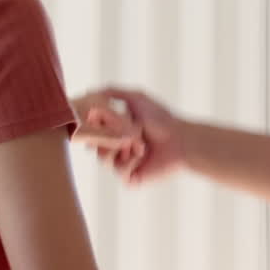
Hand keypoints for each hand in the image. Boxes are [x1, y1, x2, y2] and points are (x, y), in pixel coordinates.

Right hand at [72, 87, 187, 185]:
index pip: (92, 131)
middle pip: (94, 146)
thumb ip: (112, 91)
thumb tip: (89, 91)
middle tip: (121, 129)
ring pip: (104, 159)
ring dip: (119, 147)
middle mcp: (118, 148)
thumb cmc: (161, 118)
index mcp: (116, 131)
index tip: (96, 118)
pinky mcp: (132, 178)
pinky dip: (130, 161)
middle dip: (106, 136)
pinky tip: (143, 154)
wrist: (180, 139)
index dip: (92, 126)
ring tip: (136, 140)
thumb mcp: (136, 97)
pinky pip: (119, 171)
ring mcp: (124, 164)